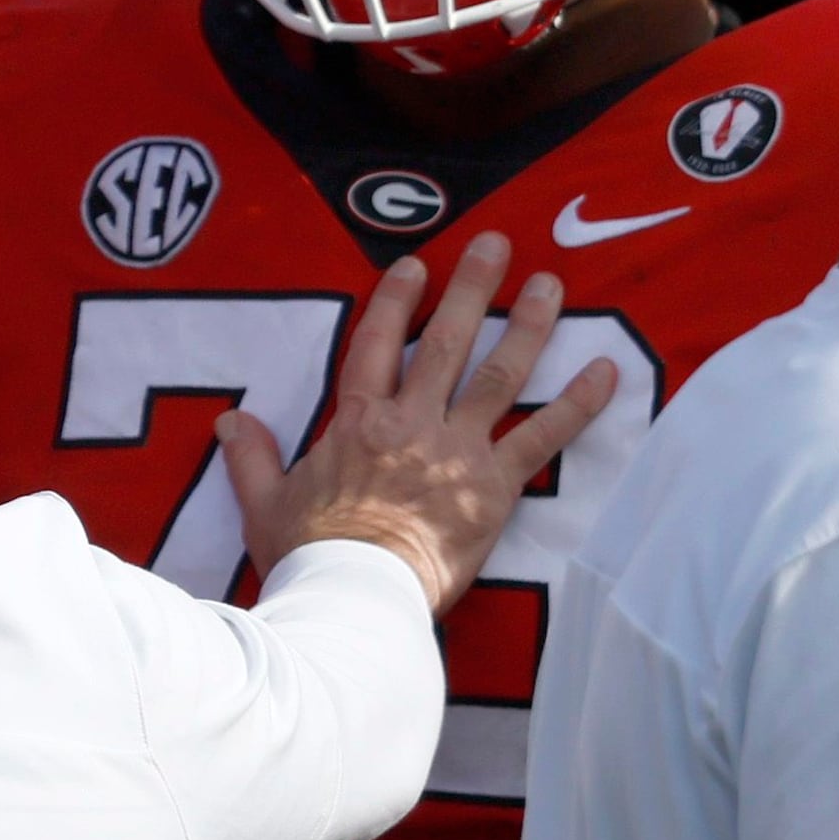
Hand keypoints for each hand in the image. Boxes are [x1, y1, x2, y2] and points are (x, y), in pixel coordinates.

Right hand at [224, 231, 619, 610]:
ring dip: (528, 325)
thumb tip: (230, 421)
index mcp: (357, 422)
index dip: (397, 300)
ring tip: (550, 285)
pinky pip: (544, 438)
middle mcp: (413, 421)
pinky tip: (608, 370)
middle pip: (446, 342)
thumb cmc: (308, 554)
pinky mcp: (494, 487)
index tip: (417, 264)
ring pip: (500, 375)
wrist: (355, 594)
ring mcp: (457, 450)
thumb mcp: (264, 504)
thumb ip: (250, 458)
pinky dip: (579, 404)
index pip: (376, 344)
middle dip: (472, 288)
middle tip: (498, 245)